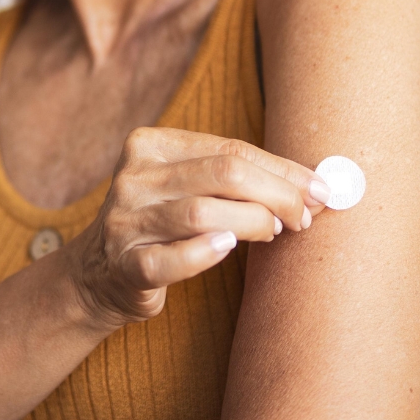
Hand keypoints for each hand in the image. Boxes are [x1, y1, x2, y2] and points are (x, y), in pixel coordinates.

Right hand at [62, 127, 328, 327]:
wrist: (99, 275)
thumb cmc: (165, 226)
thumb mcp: (192, 188)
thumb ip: (241, 179)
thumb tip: (316, 185)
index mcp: (151, 145)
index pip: (230, 149)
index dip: (282, 170)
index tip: (320, 190)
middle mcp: (134, 177)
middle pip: (222, 174)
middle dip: (276, 194)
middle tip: (304, 217)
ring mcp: (125, 221)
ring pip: (201, 212)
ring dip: (252, 222)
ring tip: (274, 233)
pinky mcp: (123, 265)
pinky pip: (168, 260)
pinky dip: (203, 254)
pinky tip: (227, 249)